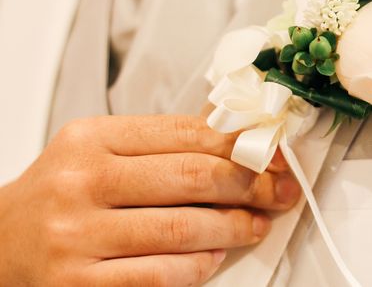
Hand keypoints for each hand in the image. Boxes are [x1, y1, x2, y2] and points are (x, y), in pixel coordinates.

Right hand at [0, 115, 299, 285]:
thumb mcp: (99, 150)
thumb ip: (159, 144)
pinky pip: (158, 275)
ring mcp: (77, 236)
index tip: (270, 153)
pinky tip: (216, 255)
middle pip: (190, 177)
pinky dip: (198, 266)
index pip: (183, 133)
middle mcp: (82, 181)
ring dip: (233, 227)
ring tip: (257, 222)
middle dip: (248, 184)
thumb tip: (232, 141)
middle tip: (278, 189)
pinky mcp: (77, 285)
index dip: (238, 144)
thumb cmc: (61, 191)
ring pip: (181, 229)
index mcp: (91, 138)